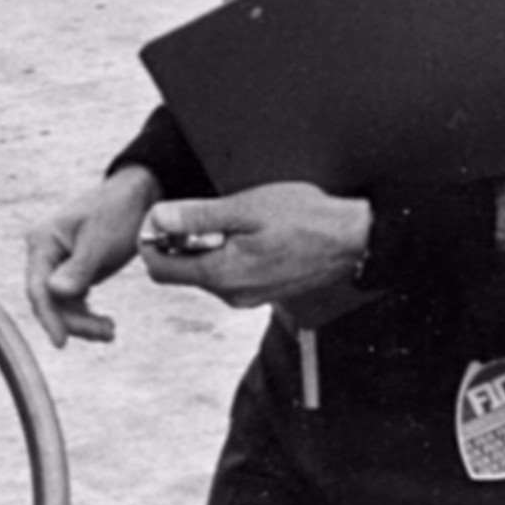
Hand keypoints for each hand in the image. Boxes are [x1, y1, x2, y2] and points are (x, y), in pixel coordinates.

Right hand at [23, 165, 158, 347]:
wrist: (138, 197)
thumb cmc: (118, 212)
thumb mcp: (100, 241)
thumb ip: (78, 268)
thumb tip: (54, 292)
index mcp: (42, 241)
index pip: (38, 287)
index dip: (48, 317)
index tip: (61, 342)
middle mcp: (44, 253)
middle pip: (48, 301)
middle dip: (74, 322)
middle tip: (107, 332)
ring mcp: (57, 264)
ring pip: (60, 306)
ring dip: (83, 322)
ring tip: (110, 331)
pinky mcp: (72, 272)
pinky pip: (72, 302)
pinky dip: (87, 315)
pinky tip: (105, 323)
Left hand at [139, 182, 371, 318]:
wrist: (353, 240)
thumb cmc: (306, 219)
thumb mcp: (246, 208)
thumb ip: (198, 217)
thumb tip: (158, 219)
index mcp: (221, 274)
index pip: (160, 269)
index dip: (151, 241)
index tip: (159, 217)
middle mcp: (231, 294)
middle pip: (181, 272)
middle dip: (178, 242)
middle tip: (196, 210)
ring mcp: (247, 296)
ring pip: (205, 273)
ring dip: (204, 247)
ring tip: (229, 219)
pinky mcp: (262, 292)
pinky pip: (228, 276)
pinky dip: (225, 254)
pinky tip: (247, 233)